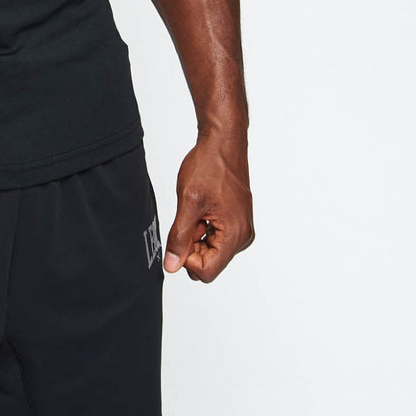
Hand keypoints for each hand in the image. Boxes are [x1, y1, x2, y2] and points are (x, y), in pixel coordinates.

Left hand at [163, 134, 254, 281]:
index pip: (207, 272)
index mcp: (235, 235)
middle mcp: (242, 236)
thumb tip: (172, 265)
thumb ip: (179, 237)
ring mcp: (241, 229)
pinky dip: (203, 227)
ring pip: (211, 250)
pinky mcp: (237, 221)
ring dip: (196, 235)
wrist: (223, 143)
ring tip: (195, 209)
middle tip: (187, 218)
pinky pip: (216, 237)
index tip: (179, 235)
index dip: (186, 258)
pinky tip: (201, 208)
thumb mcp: (188, 202)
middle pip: (209, 263)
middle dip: (191, 246)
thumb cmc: (210, 166)